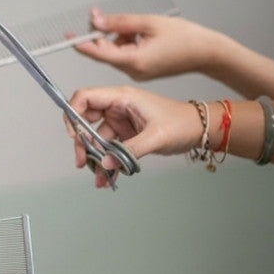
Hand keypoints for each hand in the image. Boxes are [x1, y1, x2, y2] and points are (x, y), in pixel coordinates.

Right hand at [67, 86, 201, 187]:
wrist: (199, 130)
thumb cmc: (182, 122)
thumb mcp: (156, 136)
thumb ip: (128, 151)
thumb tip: (105, 162)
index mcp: (122, 97)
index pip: (85, 98)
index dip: (73, 113)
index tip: (75, 135)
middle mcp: (117, 107)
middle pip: (85, 120)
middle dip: (82, 142)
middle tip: (83, 161)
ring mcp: (120, 121)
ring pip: (96, 138)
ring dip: (95, 157)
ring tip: (99, 175)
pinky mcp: (125, 134)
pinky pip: (108, 148)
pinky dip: (107, 162)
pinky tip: (107, 176)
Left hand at [74, 8, 225, 80]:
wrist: (209, 53)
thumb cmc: (187, 37)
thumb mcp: (149, 23)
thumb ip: (119, 22)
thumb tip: (96, 22)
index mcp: (134, 61)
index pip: (98, 53)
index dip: (81, 43)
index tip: (68, 36)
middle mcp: (133, 70)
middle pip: (106, 51)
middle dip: (103, 33)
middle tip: (101, 15)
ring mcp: (137, 72)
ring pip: (116, 52)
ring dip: (120, 37)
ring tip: (141, 28)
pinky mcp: (142, 70)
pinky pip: (126, 55)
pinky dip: (128, 43)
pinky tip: (144, 35)